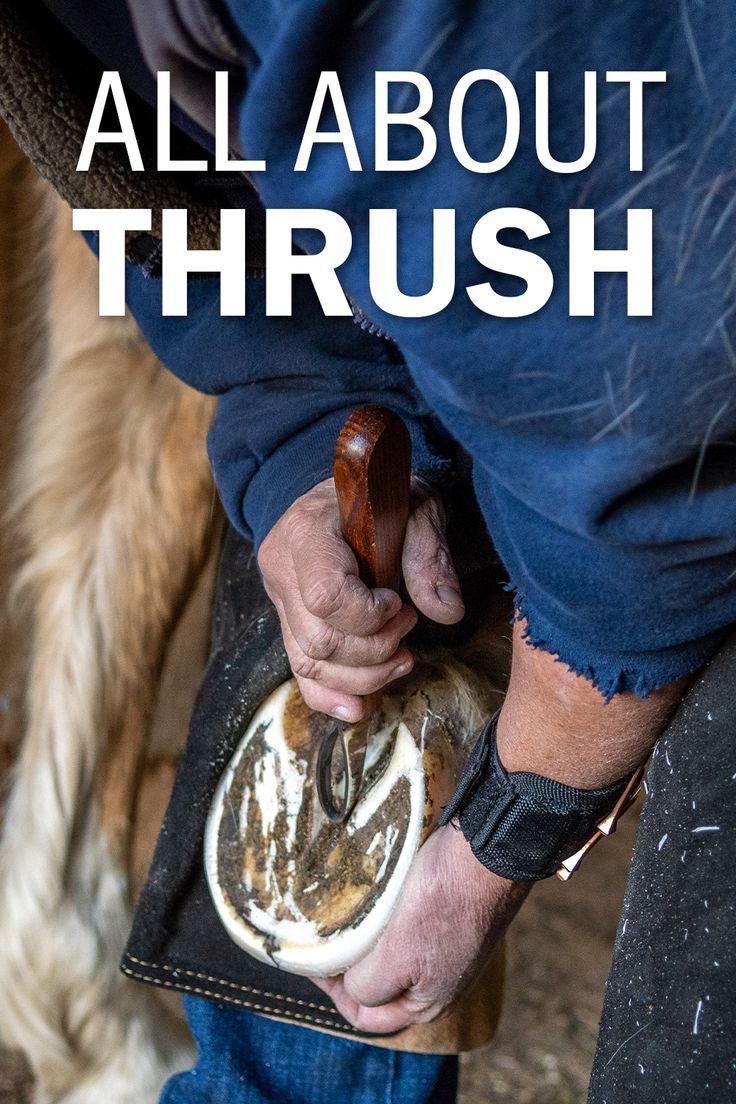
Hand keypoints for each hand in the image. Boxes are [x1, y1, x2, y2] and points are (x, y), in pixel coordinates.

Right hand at [258, 477, 463, 721]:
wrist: (346, 493)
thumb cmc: (382, 497)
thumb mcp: (415, 508)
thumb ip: (429, 556)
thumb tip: (448, 612)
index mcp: (306, 531)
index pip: (325, 595)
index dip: (368, 614)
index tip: (397, 603)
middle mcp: (281, 568)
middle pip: (319, 640)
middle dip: (374, 650)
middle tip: (408, 629)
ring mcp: (280, 599)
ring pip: (309, 662)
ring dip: (363, 676)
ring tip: (401, 658)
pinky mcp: (288, 622)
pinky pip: (301, 671)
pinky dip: (330, 695)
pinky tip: (360, 708)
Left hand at [311, 824, 529, 1032]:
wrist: (488, 852)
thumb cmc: (443, 903)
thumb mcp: (397, 956)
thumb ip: (369, 986)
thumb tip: (352, 988)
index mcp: (428, 1005)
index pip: (366, 1015)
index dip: (334, 991)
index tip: (314, 959)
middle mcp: (440, 984)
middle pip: (379, 989)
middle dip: (348, 968)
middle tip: (324, 939)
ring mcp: (447, 950)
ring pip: (392, 958)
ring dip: (365, 945)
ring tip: (344, 920)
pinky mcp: (450, 919)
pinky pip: (407, 931)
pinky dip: (385, 923)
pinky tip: (373, 903)